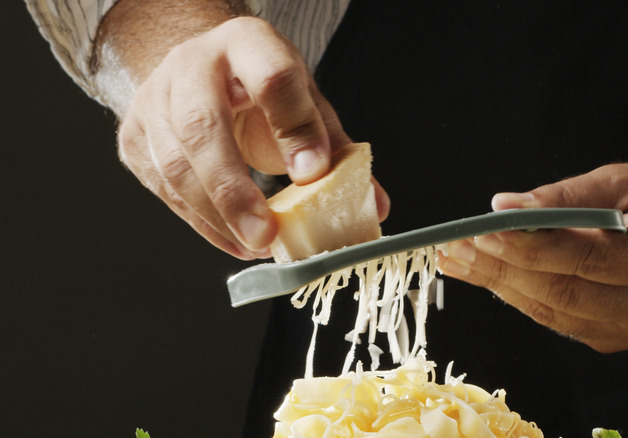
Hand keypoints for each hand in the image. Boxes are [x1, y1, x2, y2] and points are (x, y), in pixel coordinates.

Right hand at [115, 17, 388, 258]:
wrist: (202, 73)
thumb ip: (334, 149)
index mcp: (246, 43)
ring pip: (174, 165)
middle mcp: (190, 64)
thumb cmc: (259, 89)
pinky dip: (202, 223)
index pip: (271, 77)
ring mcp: (154, 100)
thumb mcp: (303, 102)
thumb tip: (374, 204)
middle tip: (267, 234)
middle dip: (234, 189)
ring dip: (217, 216)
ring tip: (256, 244)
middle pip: (202, 125)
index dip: (294, 128)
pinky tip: (233, 240)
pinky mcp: (134, 137)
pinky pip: (164, 190)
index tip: (312, 173)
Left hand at [439, 162, 627, 352]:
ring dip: (499, 285)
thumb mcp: (624, 180)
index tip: (484, 228)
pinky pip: (557, 320)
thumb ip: (566, 196)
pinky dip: (520, 295)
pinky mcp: (616, 339)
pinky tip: (489, 275)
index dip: (530, 245)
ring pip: (553, 312)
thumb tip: (506, 207)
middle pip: (563, 292)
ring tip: (459, 260)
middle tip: (455, 247)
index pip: (587, 258)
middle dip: (501, 268)